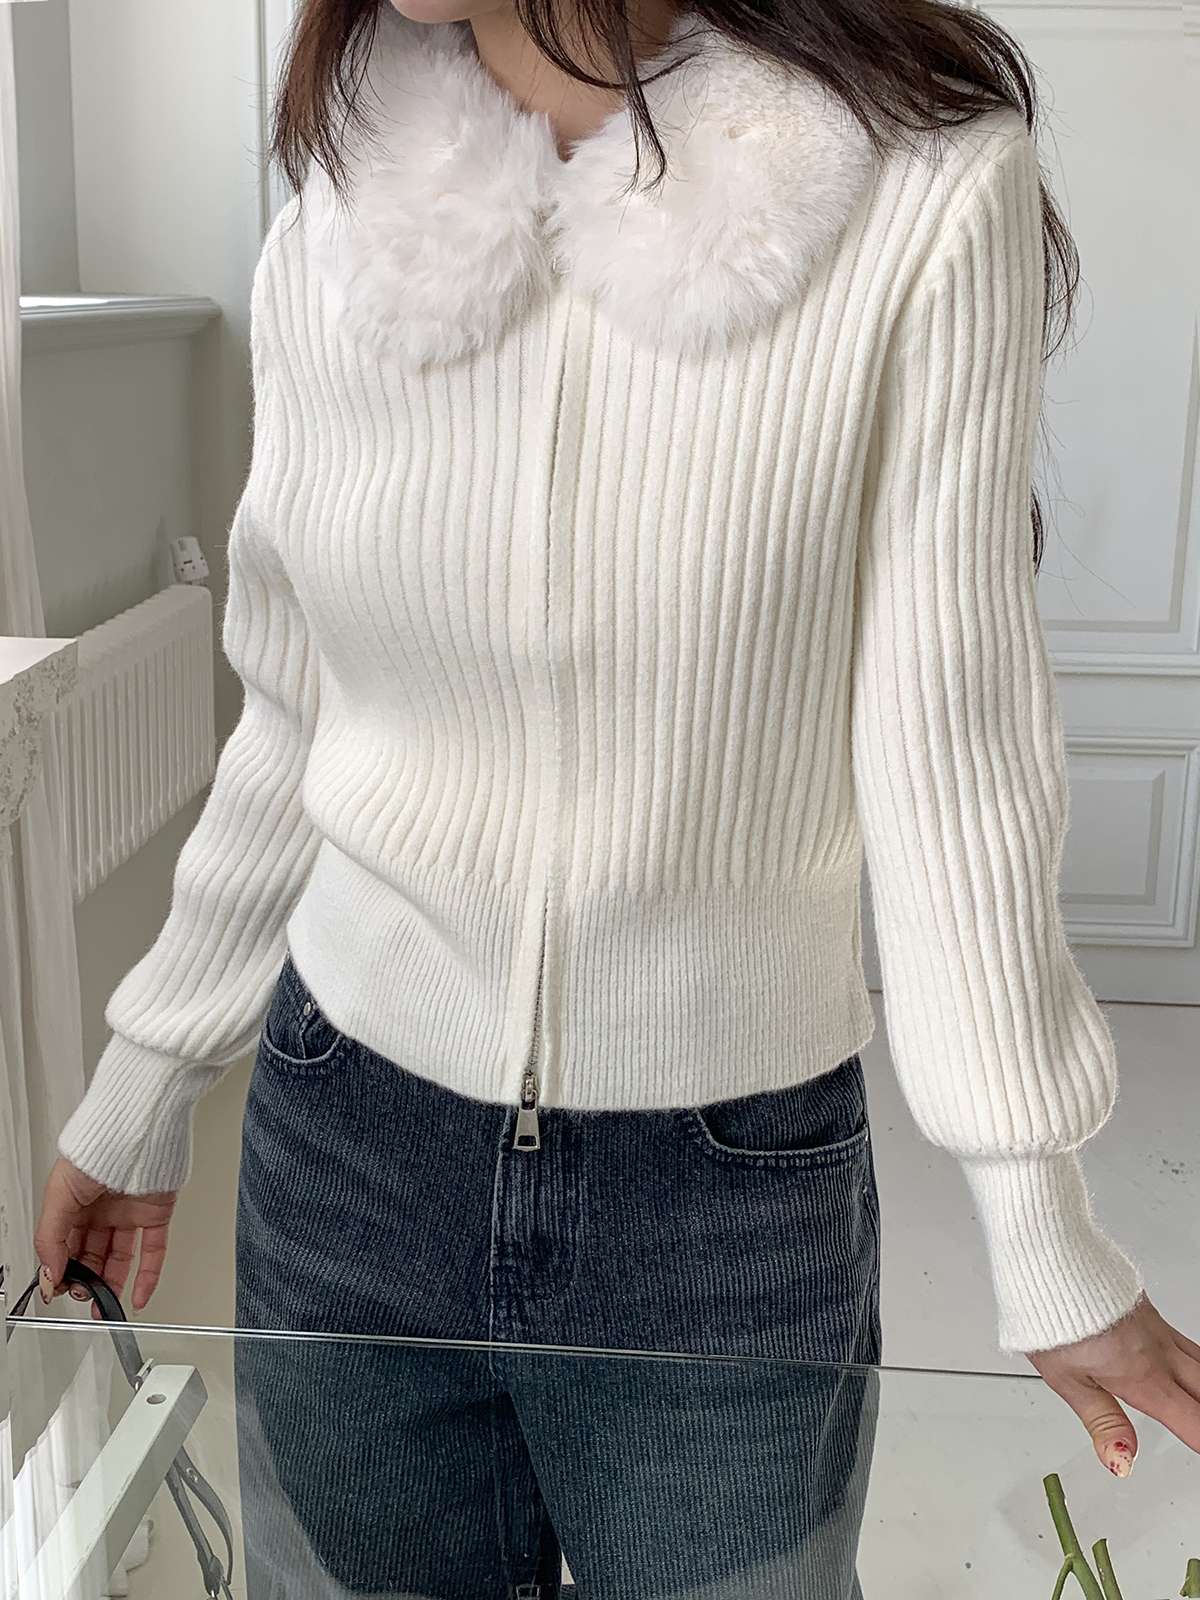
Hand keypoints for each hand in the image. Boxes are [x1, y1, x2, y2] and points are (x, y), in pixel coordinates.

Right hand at [34, 1157, 177, 1314]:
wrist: (140, 1129)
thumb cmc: (99, 1145)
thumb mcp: (59, 1194)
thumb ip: (51, 1237)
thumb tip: (50, 1273)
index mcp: (73, 1202)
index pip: (64, 1245)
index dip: (61, 1269)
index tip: (57, 1289)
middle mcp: (101, 1208)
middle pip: (91, 1254)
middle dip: (84, 1279)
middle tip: (81, 1295)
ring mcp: (129, 1212)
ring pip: (120, 1257)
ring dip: (112, 1284)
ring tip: (104, 1306)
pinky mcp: (156, 1213)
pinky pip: (154, 1251)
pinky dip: (148, 1276)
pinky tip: (139, 1296)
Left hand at [1028, 1295, 1199, 1473]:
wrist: (1049, 1259)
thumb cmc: (1050, 1314)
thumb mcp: (1067, 1380)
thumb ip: (1102, 1421)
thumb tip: (1122, 1460)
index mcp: (1141, 1375)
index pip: (1192, 1422)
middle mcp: (1158, 1352)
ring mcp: (1157, 1329)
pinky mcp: (1151, 1311)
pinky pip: (1187, 1341)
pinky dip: (1199, 1361)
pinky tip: (1193, 1366)